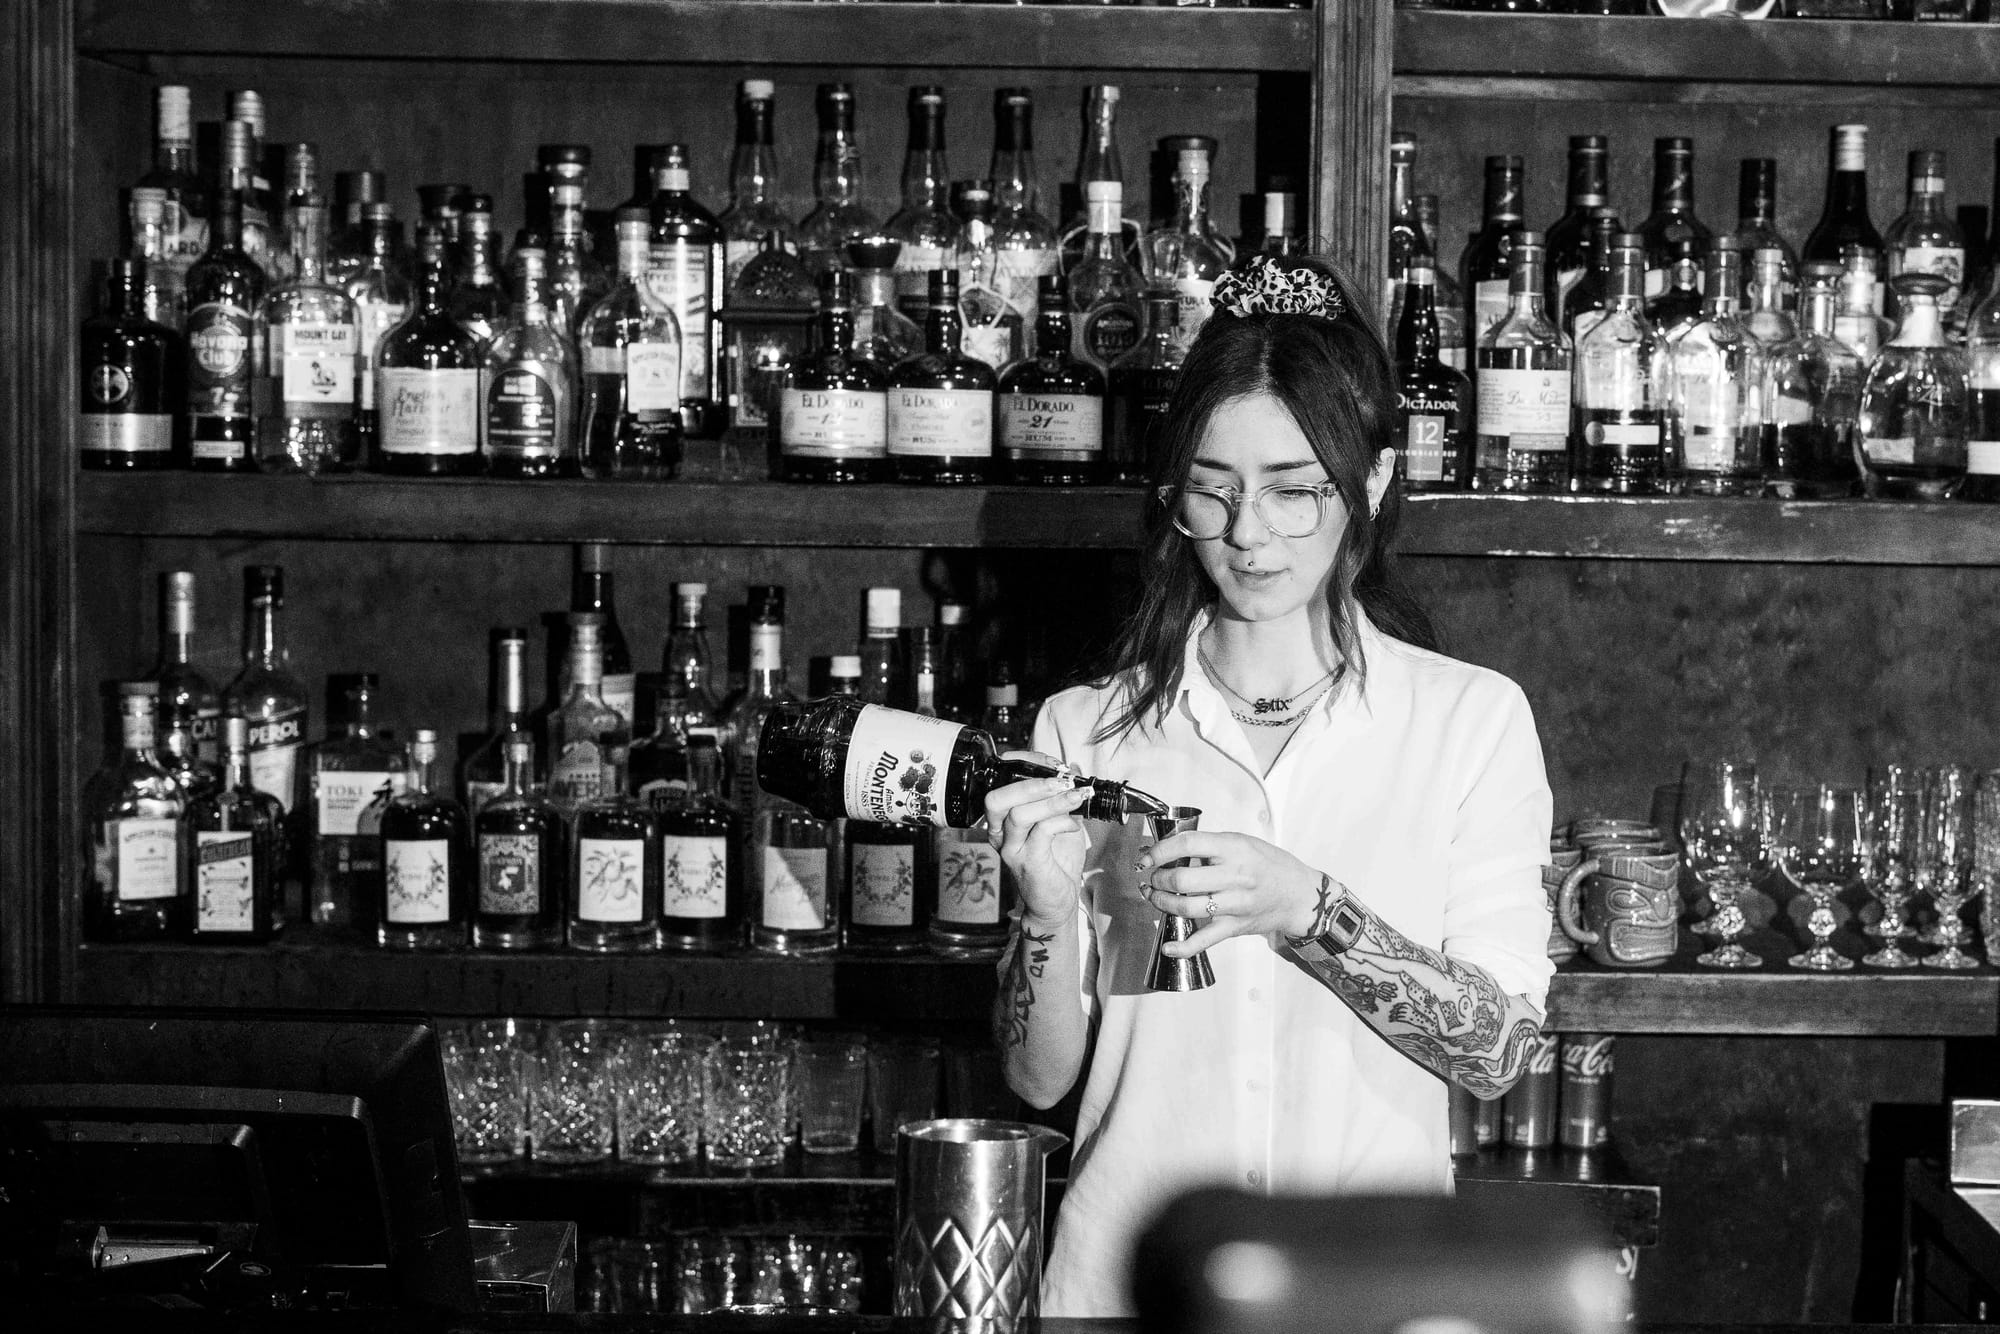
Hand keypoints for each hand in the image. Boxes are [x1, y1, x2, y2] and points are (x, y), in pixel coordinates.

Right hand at [982, 751, 1091, 929]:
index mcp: (1003, 819)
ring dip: (1052, 802)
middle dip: (1032, 783)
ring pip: (1019, 815)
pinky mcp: (1027, 863)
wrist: (1056, 903)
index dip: (1026, 766)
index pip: (1001, 783)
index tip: (1054, 763)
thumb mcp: (1060, 822)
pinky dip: (1061, 822)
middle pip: (998, 798)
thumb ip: (1061, 796)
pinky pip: (1041, 833)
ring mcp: (1011, 849)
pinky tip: (1075, 824)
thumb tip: (1072, 769)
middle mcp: (1000, 833)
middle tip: (1061, 781)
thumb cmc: (1055, 863)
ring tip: (1076, 798)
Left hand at [1137, 831, 1321, 955]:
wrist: (1300, 894)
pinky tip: (1168, 946)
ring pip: (1186, 906)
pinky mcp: (1235, 926)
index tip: (1147, 857)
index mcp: (1234, 849)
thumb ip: (1209, 846)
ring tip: (1155, 897)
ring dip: (1162, 902)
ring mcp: (1235, 904)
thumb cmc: (1270, 865)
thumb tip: (1168, 849)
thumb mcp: (1241, 842)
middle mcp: (1235, 876)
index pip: (1187, 844)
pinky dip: (1183, 947)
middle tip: (1153, 878)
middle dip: (1158, 878)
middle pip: (1182, 878)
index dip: (1160, 850)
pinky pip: (1204, 940)